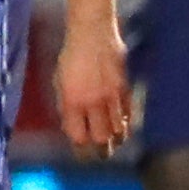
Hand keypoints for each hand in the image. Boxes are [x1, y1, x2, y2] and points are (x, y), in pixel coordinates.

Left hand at [55, 17, 133, 158]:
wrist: (92, 33)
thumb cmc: (70, 56)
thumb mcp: (59, 82)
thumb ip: (66, 106)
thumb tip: (73, 127)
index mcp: (72, 101)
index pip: (78, 136)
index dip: (80, 149)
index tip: (81, 154)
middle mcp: (93, 102)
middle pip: (102, 139)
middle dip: (101, 151)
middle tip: (100, 156)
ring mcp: (112, 97)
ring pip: (118, 130)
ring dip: (116, 141)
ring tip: (113, 146)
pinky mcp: (126, 89)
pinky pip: (128, 114)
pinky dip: (126, 124)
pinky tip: (123, 128)